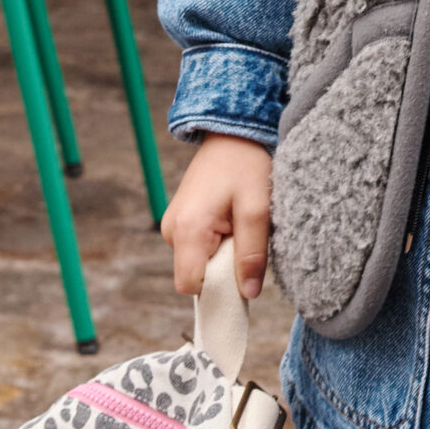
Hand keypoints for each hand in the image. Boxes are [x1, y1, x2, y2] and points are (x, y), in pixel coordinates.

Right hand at [162, 135, 273, 300]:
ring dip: (221, 254)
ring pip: (198, 263)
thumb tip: (248, 294)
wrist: (232, 134)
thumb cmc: (246, 166)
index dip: (217, 289)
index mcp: (188, 230)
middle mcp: (171, 231)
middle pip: (195, 276)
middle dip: (223, 269)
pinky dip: (216, 243)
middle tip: (245, 238)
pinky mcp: (179, 222)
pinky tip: (230, 220)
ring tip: (238, 223)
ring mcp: (172, 226)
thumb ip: (252, 254)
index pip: (191, 286)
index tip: (241, 275)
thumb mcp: (258, 210)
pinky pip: (197, 248)